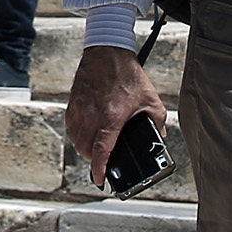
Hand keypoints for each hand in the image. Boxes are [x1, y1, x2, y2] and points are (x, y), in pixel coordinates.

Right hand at [65, 45, 164, 174]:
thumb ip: (157, 121)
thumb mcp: (150, 99)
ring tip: (94, 148)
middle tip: (102, 161)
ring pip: (76, 139)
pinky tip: (86, 132)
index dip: (100, 169)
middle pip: (85, 148)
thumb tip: (160, 136)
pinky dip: (77, 134)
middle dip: (93, 159)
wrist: (108, 51)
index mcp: (113, 116)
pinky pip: (71, 126)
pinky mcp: (74, 102)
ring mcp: (81, 108)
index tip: (100, 179)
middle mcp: (93, 114)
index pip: (102, 150)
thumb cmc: (128, 74)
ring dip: (84, 148)